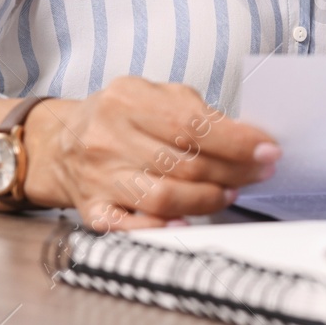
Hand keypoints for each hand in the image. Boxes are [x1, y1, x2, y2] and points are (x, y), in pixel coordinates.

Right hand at [24, 76, 279, 230]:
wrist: (58, 142)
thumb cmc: (119, 116)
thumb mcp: (154, 96)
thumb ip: (196, 112)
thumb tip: (245, 138)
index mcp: (128, 100)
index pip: (192, 124)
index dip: (236, 141)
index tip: (267, 151)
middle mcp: (109, 137)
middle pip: (184, 163)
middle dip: (232, 172)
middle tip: (258, 174)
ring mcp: (99, 176)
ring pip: (164, 196)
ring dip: (207, 200)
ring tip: (229, 193)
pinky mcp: (92, 209)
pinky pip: (130, 226)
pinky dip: (162, 229)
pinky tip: (187, 223)